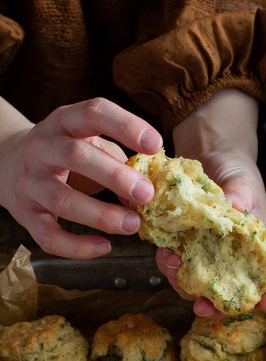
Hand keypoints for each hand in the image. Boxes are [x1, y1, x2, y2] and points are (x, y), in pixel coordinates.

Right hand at [0, 97, 161, 258]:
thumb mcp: (91, 143)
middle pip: (76, 155)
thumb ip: (120, 160)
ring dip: (101, 215)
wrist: (9, 166)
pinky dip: (77, 246)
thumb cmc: (68, 156)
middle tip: (147, 194)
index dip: (125, 126)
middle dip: (115, 176)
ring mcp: (30, 182)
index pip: (93, 112)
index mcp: (64, 122)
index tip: (156, 145)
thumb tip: (153, 189)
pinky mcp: (26, 214)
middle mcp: (42, 147)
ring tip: (133, 225)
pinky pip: (49, 236)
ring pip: (62, 199)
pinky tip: (104, 247)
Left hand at [157, 89, 265, 316]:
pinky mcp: (185, 249)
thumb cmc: (235, 169)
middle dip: (218, 307)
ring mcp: (209, 257)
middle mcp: (236, 258)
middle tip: (203, 307)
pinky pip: (178, 269)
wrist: (207, 156)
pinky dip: (169, 266)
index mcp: (260, 246)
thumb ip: (240, 195)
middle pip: (234, 294)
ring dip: (185, 287)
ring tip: (173, 266)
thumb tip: (234, 209)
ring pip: (201, 287)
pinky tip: (164, 254)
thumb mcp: (242, 178)